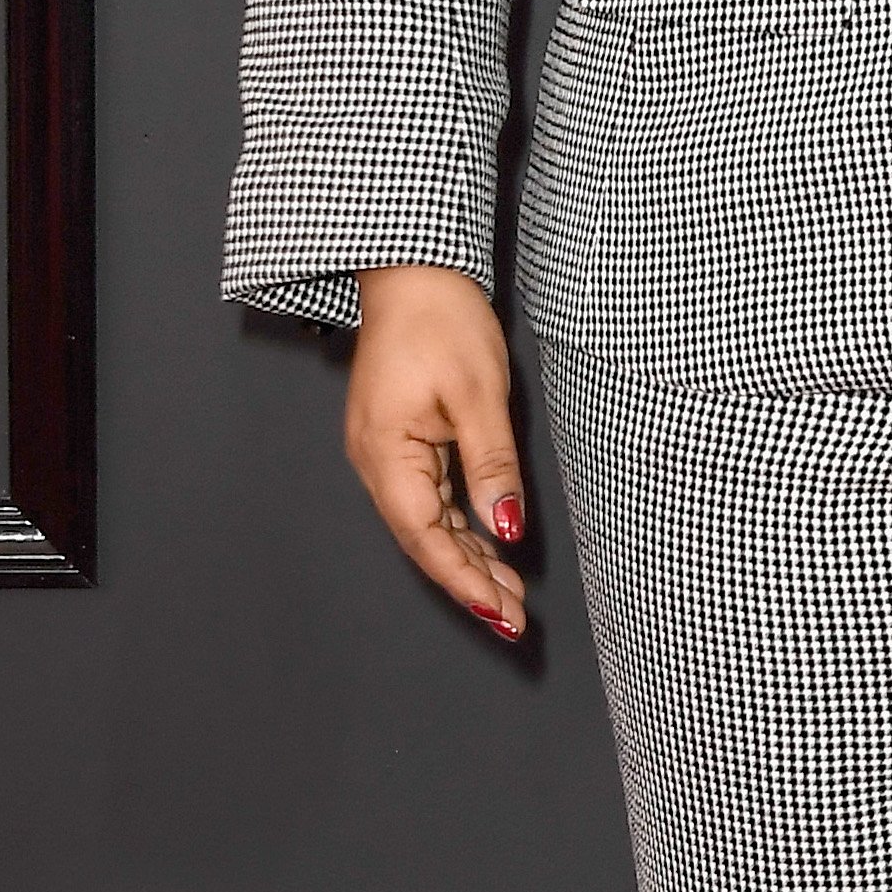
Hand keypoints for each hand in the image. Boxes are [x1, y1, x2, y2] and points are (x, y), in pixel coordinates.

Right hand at [348, 267, 528, 640]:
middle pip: (423, 540)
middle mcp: (376, 461)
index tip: (500, 612)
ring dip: (466, 559)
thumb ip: (491, 466)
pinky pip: (427, 500)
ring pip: (426, 524)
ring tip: (509, 595)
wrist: (413, 271)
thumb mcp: (478, 395)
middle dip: (468, 581)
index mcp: (386, 452)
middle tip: (515, 619)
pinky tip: (487, 546)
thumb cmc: (442, 321)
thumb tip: (504, 527)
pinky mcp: (399, 443)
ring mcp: (385, 453)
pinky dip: (459, 528)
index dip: (463, 579)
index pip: (425, 536)